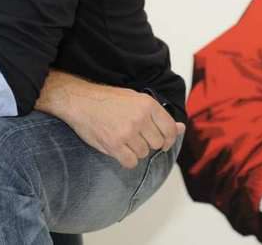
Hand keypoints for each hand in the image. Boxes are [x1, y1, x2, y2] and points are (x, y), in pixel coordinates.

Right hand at [37, 73, 184, 168]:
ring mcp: (127, 132)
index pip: (170, 130)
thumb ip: (159, 116)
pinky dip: (126, 159)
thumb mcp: (136, 100)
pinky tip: (119, 149)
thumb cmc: (107, 100)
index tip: (162, 142)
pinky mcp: (114, 145)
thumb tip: (181, 128)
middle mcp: (140, 118)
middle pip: (156, 144)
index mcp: (148, 104)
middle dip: (147, 143)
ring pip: (143, 154)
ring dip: (135, 151)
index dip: (168, 140)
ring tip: (123, 139)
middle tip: (134, 136)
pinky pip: (131, 162)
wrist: (80, 101)